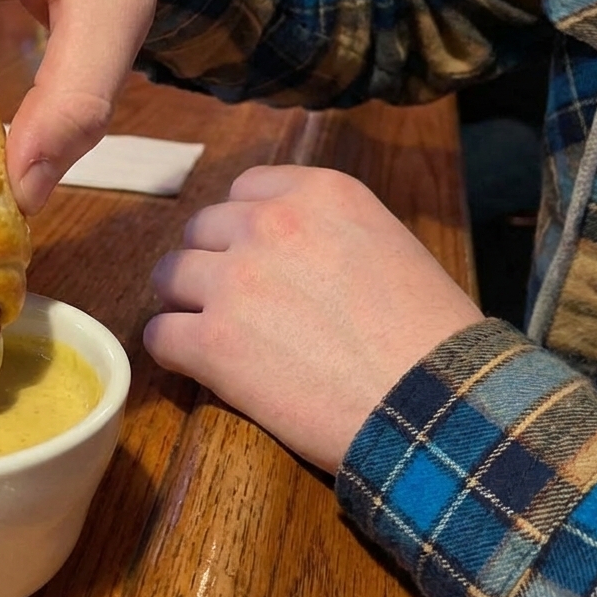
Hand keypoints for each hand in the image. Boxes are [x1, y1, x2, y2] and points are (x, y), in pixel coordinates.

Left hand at [144, 165, 481, 473]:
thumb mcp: (385, 243)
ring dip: (184, 301)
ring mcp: (235, 281)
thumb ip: (323, 228)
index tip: (253, 256)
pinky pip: (159, 334)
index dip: (243, 227)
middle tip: (233, 301)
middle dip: (211, 262)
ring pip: (168, 275)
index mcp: (318, 192)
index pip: (244, 190)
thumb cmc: (428, 334)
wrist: (437, 406)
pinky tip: (200, 365)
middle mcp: (269, 224)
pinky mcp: (213, 341)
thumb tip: (280, 245)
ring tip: (211, 331)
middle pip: (200, 230)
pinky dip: (173, 350)